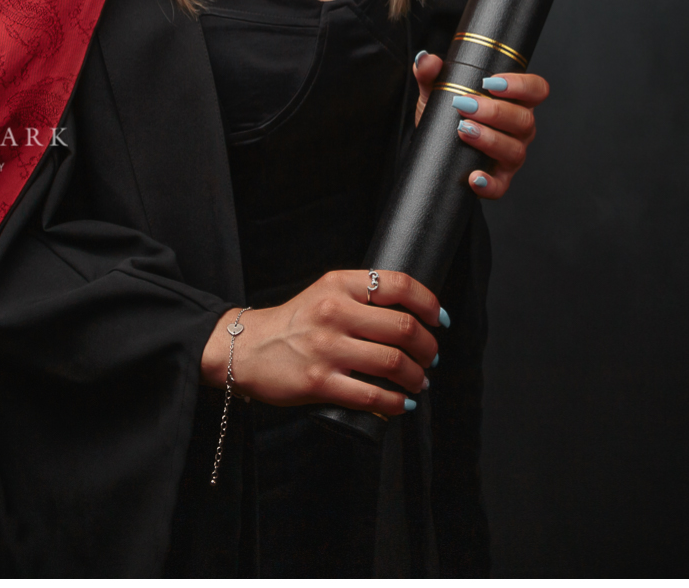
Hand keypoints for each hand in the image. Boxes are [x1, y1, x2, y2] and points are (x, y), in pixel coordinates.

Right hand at [200, 270, 443, 415]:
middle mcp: (335, 311)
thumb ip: (361, 296)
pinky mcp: (320, 382)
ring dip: (416, 377)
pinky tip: (401, 403)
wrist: (248, 348)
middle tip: (432, 357)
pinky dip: (395, 403)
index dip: (429, 303)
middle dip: (429, 347)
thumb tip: (412, 314)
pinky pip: (372, 395)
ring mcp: (327, 348)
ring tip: (419, 381)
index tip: (440, 320)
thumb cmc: (295, 322)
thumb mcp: (325, 292)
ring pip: (392, 362)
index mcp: (339, 284)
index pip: (399, 284)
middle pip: (403, 327)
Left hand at [413, 52, 548, 199]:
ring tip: (464, 131)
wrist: (433, 149)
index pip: (535, 89)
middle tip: (466, 105)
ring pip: (515, 150)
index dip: (521, 85)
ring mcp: (511, 155)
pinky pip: (501, 185)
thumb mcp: (436, 91)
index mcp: (514, 101)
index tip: (491, 83)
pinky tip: (474, 177)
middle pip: (524, 120)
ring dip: (490, 140)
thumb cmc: (446, 115)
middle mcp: (519, 129)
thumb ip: (430, 73)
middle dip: (495, 112)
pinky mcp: (498, 179)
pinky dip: (489, 183)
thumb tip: (426, 59)